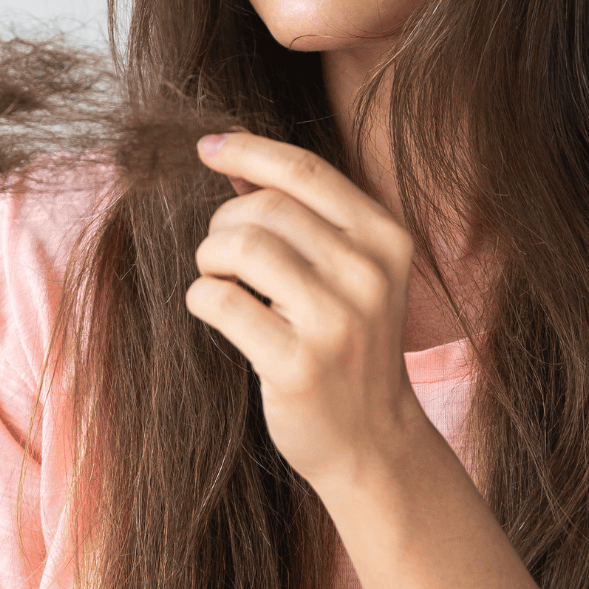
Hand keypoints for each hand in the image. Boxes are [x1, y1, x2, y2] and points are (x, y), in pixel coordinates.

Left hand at [187, 131, 425, 488]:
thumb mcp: (349, 272)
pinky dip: (202, 297)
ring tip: (220, 281)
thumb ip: (304, 215)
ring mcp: (337, 321)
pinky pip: (220, 301)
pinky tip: (216, 311)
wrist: (374, 441)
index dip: (247, 150)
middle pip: (265, 207)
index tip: (207, 147)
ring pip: (240, 247)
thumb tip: (235, 158)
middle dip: (225, 223)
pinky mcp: (299, 365)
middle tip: (223, 256)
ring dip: (211, 259)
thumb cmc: (349, 346)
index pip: (305, 171)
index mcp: (386, 240)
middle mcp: (368, 274)